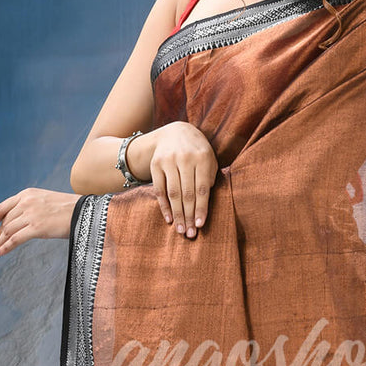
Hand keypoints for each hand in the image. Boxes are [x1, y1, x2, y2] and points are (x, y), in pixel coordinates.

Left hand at [0, 188, 77, 256]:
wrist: (85, 211)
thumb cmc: (70, 209)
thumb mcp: (46, 201)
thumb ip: (31, 208)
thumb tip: (19, 223)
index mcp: (27, 194)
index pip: (2, 207)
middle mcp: (26, 202)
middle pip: (5, 221)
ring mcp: (31, 214)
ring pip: (8, 231)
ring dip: (0, 242)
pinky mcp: (36, 227)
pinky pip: (14, 239)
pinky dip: (5, 247)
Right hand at [147, 122, 217, 238]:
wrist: (176, 132)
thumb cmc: (198, 151)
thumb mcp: (209, 159)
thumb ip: (209, 178)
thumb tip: (204, 205)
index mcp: (202, 157)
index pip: (202, 189)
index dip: (201, 208)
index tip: (200, 225)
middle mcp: (185, 158)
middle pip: (187, 193)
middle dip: (189, 216)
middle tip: (190, 233)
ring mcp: (169, 161)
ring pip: (173, 193)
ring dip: (177, 214)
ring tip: (180, 230)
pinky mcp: (156, 164)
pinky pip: (159, 189)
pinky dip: (163, 206)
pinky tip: (169, 219)